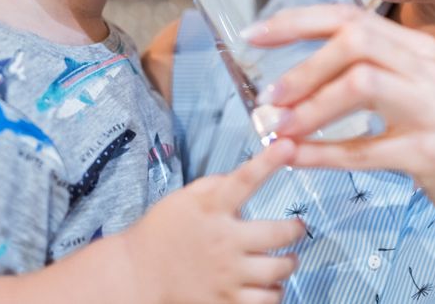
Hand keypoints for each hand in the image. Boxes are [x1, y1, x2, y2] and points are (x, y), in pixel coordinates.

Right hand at [121, 139, 305, 303]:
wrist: (137, 273)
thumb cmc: (162, 232)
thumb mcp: (185, 198)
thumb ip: (217, 186)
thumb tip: (248, 174)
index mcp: (211, 209)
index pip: (244, 179)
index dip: (268, 160)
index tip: (287, 146)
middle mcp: (223, 240)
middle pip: (279, 234)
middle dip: (295, 229)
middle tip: (296, 228)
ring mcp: (227, 274)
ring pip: (279, 270)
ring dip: (288, 262)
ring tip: (286, 259)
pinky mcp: (226, 301)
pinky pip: (267, 300)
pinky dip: (275, 292)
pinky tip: (270, 284)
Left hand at [246, 5, 434, 240]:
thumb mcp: (414, 92)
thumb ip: (367, 72)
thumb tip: (298, 73)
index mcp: (418, 49)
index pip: (350, 16)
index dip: (297, 21)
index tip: (255, 34)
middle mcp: (429, 69)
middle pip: (355, 41)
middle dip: (303, 66)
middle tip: (270, 94)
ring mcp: (434, 109)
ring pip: (360, 85)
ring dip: (311, 107)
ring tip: (279, 127)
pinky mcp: (432, 152)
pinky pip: (366, 149)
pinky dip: (324, 153)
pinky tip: (297, 158)